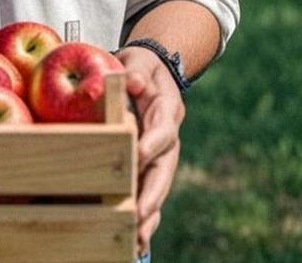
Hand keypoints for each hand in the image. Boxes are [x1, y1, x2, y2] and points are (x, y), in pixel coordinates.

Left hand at [115, 45, 185, 256]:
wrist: (150, 71)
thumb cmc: (137, 66)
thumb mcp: (136, 61)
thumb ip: (135, 70)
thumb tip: (133, 81)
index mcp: (166, 107)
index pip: (162, 127)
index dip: (152, 142)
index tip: (139, 155)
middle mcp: (168, 135)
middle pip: (165, 167)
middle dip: (153, 191)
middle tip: (139, 213)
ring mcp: (162, 152)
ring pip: (159, 185)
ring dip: (149, 211)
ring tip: (136, 238)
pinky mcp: (152, 163)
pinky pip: (150, 190)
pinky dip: (145, 214)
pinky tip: (136, 241)